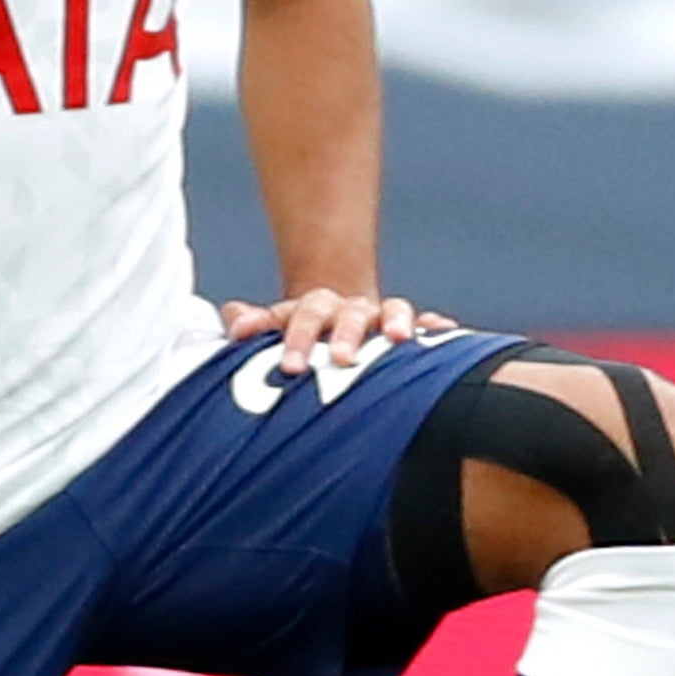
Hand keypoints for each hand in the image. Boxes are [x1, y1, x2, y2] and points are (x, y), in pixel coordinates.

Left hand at [218, 284, 456, 376]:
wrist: (337, 315)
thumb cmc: (303, 333)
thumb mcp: (277, 328)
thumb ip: (255, 324)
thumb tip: (231, 315)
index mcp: (311, 310)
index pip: (298, 317)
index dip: (294, 339)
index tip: (289, 366)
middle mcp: (346, 309)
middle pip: (343, 316)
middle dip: (343, 336)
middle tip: (341, 359)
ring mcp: (378, 316)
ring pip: (388, 311)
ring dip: (393, 321)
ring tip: (399, 338)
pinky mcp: (408, 326)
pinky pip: (425, 323)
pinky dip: (433, 326)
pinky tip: (443, 330)